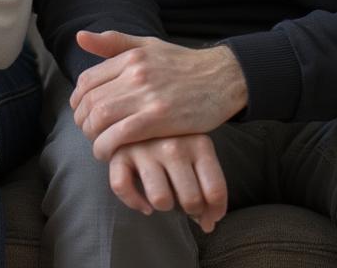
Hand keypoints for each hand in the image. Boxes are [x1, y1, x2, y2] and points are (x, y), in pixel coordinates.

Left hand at [72, 31, 247, 160]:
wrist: (222, 78)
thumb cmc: (183, 64)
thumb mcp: (148, 45)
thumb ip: (114, 43)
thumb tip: (80, 37)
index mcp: (130, 57)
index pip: (87, 80)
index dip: (77, 100)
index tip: (82, 113)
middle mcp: (135, 74)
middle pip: (90, 101)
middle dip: (82, 121)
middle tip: (88, 132)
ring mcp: (147, 96)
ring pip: (100, 118)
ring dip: (92, 136)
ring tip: (98, 145)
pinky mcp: (159, 118)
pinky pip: (120, 135)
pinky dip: (107, 147)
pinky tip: (109, 154)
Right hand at [109, 134, 227, 232]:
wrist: (143, 112)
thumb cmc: (177, 140)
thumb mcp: (199, 153)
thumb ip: (208, 185)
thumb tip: (207, 225)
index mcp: (199, 143)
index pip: (215, 191)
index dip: (214, 213)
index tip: (209, 217)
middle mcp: (173, 145)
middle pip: (191, 200)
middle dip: (190, 210)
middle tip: (185, 202)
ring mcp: (146, 148)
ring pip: (161, 199)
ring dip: (164, 205)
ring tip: (165, 196)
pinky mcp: (121, 152)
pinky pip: (125, 190)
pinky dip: (134, 202)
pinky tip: (143, 203)